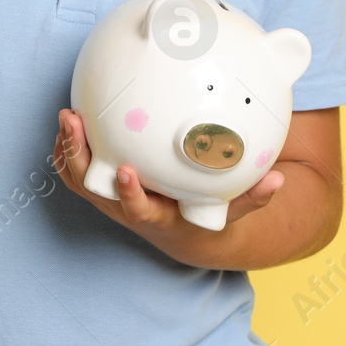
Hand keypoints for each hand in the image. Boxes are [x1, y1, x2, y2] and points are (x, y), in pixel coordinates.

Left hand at [53, 108, 284, 264]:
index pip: (137, 209)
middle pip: (92, 188)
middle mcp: (126, 209)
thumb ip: (254, 197)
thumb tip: (278, 181)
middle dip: (79, 157)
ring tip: (67, 113)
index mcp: (157, 216)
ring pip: (77, 176)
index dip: (128, 193)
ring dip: (68, 147)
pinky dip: (70, 145)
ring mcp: (109, 198)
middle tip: (74, 120)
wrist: (183, 233)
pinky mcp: (101, 185)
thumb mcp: (232, 211)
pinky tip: (74, 116)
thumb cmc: (207, 216)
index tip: (125, 170)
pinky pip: (77, 167)